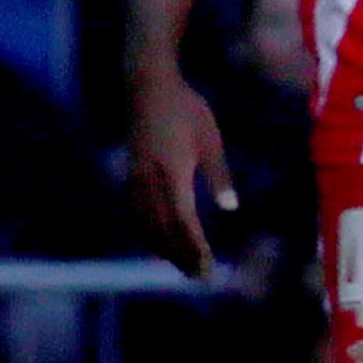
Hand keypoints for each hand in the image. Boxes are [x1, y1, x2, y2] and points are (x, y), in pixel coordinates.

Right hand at [129, 68, 236, 276]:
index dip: (195, 248)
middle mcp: (150, 181)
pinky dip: (148, 231)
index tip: (208, 267)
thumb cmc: (186, 109)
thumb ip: (219, 175)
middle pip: (162, 230)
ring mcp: (136, 179)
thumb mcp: (210, 139)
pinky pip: (137, 212)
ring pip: (146, 224)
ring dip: (163, 247)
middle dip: (180, 255)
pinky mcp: (131, 175)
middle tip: (199, 276)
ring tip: (181, 264)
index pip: (183, 222)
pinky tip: (158, 239)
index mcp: (172, 173)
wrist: (147, 86)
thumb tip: (231, 208)